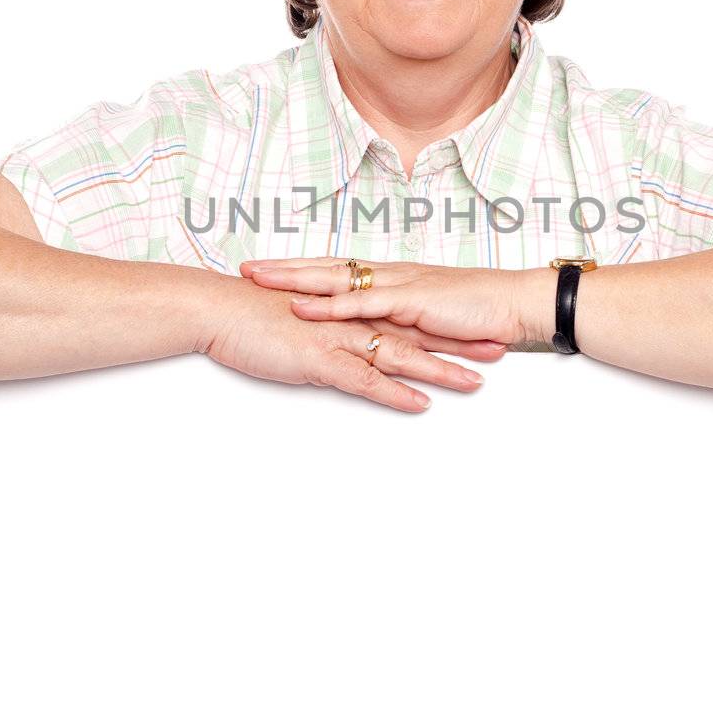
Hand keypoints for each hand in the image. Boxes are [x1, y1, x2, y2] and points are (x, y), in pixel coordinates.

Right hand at [200, 276, 506, 413]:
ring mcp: (337, 338)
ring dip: (439, 369)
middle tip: (497, 351)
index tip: (475, 330)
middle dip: (458, 343)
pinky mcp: (319, 358)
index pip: (405, 316)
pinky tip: (419, 403)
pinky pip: (364, 380)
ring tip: (475, 382)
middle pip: (415, 332)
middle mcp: (350, 320)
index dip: (442, 324)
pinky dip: (394, 392)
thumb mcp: (297, 322)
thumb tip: (343, 348)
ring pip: (399, 355)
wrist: (216, 308)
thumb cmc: (249, 314)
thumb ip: (326, 332)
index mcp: (347, 309)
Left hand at [238, 256, 551, 346]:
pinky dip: (329, 305)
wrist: (512, 302)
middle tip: (246, 268)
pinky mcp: (409, 302)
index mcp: (393, 277)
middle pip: (326, 267)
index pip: (337, 268)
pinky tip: (303, 306)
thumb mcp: (431, 316)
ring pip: (335, 280)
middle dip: (284, 268)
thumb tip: (379, 329)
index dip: (301, 268)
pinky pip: (361, 304)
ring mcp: (397, 286)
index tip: (268, 268)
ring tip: (259, 280)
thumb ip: (404, 319)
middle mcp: (389, 275)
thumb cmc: (478, 310)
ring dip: (294, 280)